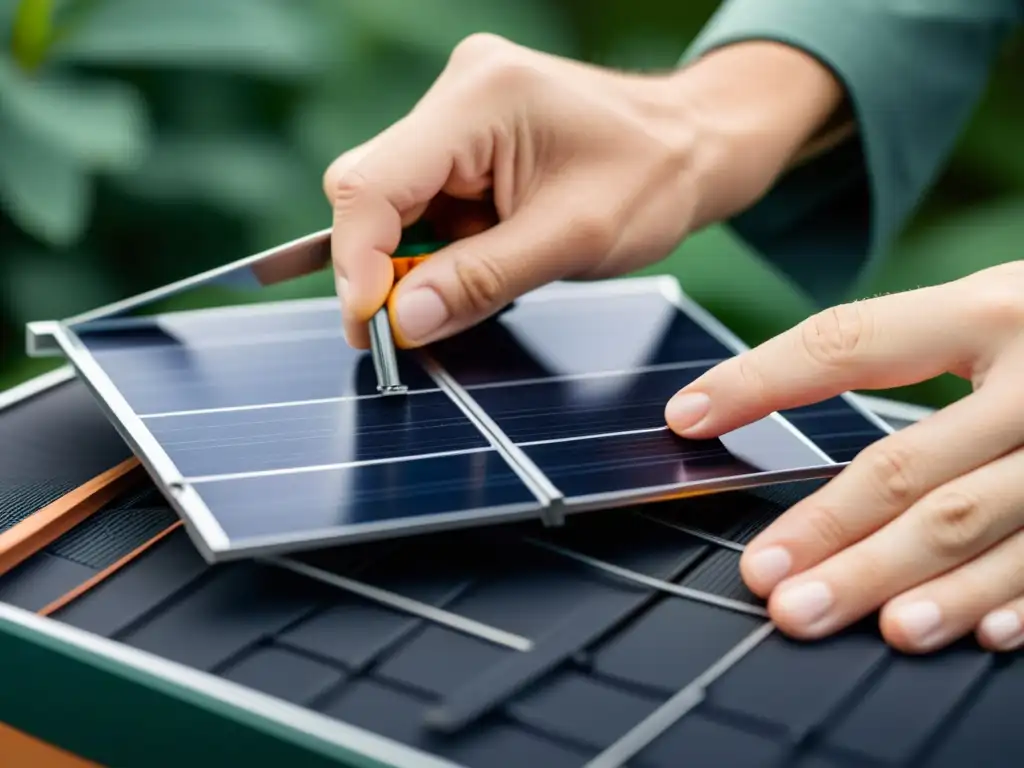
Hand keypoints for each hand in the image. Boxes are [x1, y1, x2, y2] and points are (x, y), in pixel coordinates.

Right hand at [321, 34, 842, 348]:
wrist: (695, 144)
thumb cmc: (652, 177)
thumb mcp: (572, 239)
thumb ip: (481, 280)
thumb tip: (404, 321)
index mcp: (481, 99)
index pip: (372, 183)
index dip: (358, 262)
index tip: (373, 327)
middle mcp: (457, 93)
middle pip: (371, 191)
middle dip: (383, 267)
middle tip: (406, 330)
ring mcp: (459, 114)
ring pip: (394, 203)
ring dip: (417, 260)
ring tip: (476, 284)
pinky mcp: (466, 140)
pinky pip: (425, 204)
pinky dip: (439, 249)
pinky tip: (481, 261)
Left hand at [665, 262, 1023, 653]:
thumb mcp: (1004, 309)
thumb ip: (921, 348)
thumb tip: (776, 400)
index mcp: (994, 307)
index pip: (847, 342)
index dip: (758, 380)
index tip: (689, 417)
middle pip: (912, 465)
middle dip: (830, 529)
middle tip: (765, 578)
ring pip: (982, 525)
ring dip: (902, 582)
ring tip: (829, 614)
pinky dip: (1013, 600)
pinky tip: (959, 631)